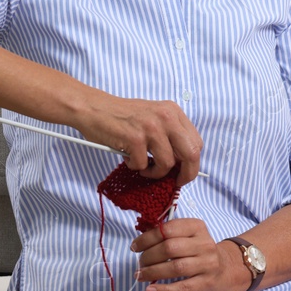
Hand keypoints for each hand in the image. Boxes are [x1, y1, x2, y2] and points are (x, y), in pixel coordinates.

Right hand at [75, 92, 201, 185]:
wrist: (94, 109)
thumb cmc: (122, 116)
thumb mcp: (154, 117)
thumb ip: (170, 135)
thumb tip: (182, 164)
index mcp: (173, 112)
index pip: (196, 143)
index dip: (192, 162)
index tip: (182, 171)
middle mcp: (166, 117)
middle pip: (191, 154)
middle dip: (185, 174)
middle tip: (175, 181)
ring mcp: (151, 127)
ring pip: (167, 164)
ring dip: (154, 172)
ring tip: (143, 166)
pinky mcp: (135, 138)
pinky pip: (143, 165)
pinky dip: (135, 166)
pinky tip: (127, 157)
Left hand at [131, 219, 250, 290]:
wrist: (226, 269)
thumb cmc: (199, 252)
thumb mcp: (189, 236)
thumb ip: (168, 235)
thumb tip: (140, 243)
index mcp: (197, 227)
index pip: (167, 230)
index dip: (146, 239)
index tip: (135, 247)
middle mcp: (204, 244)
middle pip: (169, 248)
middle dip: (148, 257)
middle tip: (140, 263)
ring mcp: (207, 264)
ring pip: (175, 268)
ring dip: (152, 273)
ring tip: (140, 275)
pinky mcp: (206, 283)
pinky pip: (181, 288)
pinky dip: (163, 290)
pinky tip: (150, 290)